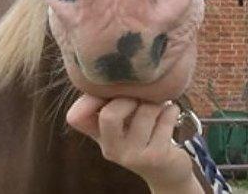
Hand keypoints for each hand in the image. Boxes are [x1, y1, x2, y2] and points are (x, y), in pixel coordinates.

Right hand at [66, 94, 201, 192]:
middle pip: (109, 115)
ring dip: (157, 102)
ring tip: (159, 106)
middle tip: (141, 97)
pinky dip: (171, 110)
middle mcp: (111, 149)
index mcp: (99, 136)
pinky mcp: (156, 157)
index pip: (76, 117)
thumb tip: (102, 77)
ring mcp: (132, 156)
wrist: (166, 169)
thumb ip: (107, 102)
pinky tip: (170, 114)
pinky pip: (165, 119)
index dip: (89, 98)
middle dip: (129, 97)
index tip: (111, 90)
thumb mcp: (121, 122)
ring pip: (145, 111)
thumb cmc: (142, 135)